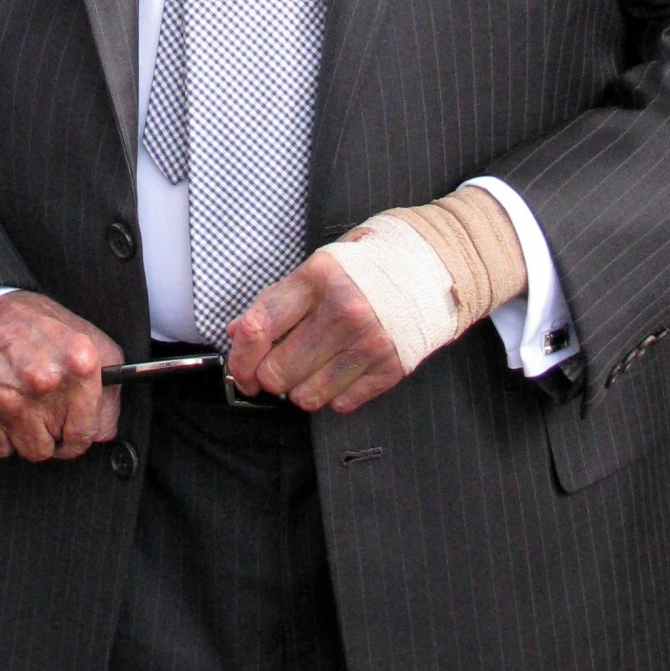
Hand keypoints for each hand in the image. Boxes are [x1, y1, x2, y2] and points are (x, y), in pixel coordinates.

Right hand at [0, 290, 122, 461]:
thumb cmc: (35, 325)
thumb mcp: (86, 339)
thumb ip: (109, 387)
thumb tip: (105, 431)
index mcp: (79, 362)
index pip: (89, 432)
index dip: (83, 436)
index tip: (76, 431)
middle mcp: (45, 381)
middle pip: (59, 446)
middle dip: (55, 434)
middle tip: (46, 412)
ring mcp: (10, 396)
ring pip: (30, 451)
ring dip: (28, 436)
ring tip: (23, 405)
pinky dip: (0, 434)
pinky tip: (1, 406)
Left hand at [225, 248, 403, 414]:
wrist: (430, 268)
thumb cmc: (367, 267)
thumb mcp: (317, 268)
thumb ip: (276, 300)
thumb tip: (239, 333)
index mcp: (318, 279)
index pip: (260, 328)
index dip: (240, 358)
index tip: (241, 370)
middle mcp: (343, 312)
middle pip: (278, 372)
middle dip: (269, 377)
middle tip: (275, 370)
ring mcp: (368, 343)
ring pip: (306, 396)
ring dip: (300, 389)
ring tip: (311, 367)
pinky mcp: (389, 368)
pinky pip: (341, 403)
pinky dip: (333, 395)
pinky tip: (340, 370)